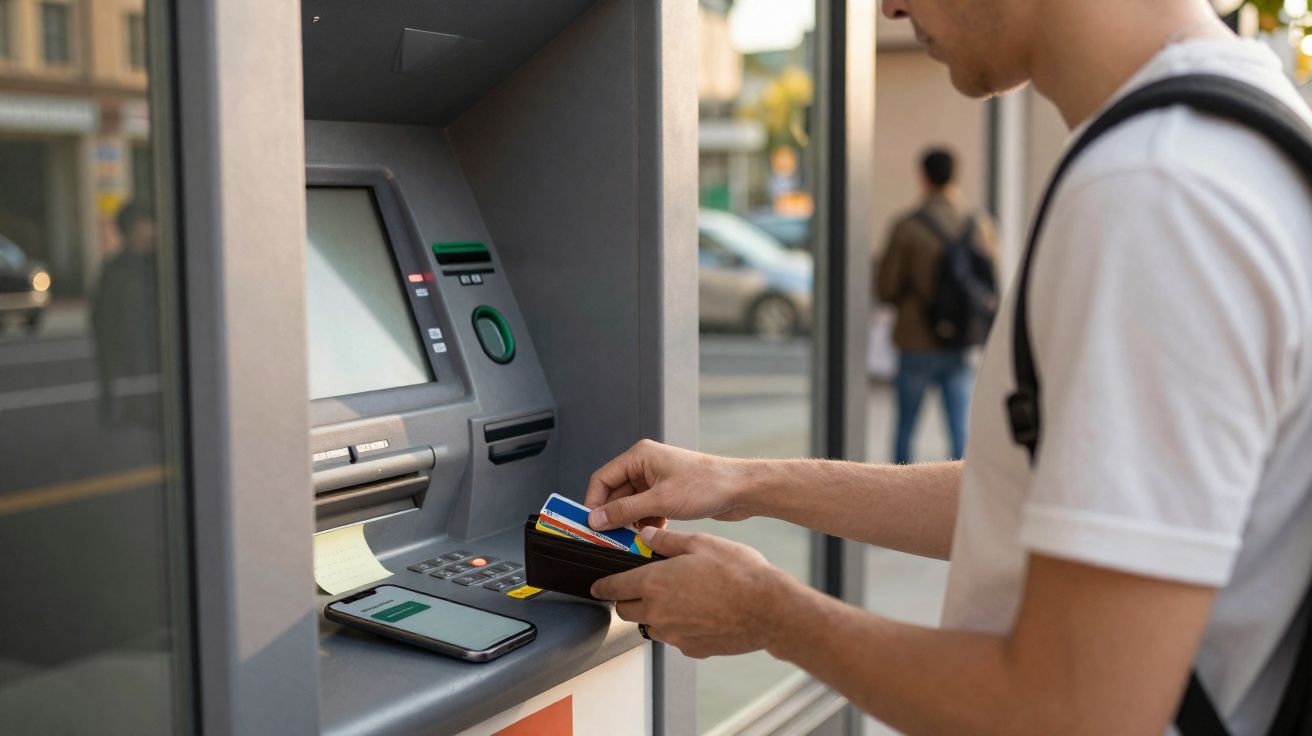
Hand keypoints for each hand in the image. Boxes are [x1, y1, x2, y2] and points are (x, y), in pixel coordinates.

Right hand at [585, 439, 752, 530]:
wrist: (740, 489)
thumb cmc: (707, 485)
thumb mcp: (661, 500)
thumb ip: (625, 510)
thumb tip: (596, 518)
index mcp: (640, 456)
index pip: (602, 479)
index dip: (593, 502)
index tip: (589, 525)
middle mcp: (646, 465)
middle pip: (615, 493)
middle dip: (613, 516)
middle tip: (608, 538)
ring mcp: (657, 479)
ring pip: (631, 504)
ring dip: (630, 522)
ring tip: (631, 539)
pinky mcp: (668, 493)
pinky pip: (646, 509)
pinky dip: (645, 522)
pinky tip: (651, 534)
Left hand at [590, 526, 800, 658]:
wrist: (769, 609)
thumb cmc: (740, 574)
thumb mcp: (701, 544)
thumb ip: (666, 541)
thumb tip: (645, 535)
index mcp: (655, 583)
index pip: (613, 587)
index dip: (602, 586)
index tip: (597, 587)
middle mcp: (658, 612)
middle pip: (625, 611)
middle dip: (626, 600)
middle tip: (639, 588)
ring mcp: (674, 634)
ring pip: (649, 626)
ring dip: (652, 614)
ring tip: (676, 598)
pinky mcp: (691, 648)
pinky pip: (674, 637)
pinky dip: (677, 627)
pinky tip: (698, 613)